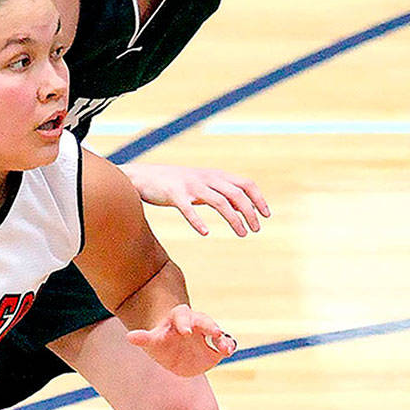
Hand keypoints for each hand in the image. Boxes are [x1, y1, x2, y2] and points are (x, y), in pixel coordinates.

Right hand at [122, 162, 269, 236]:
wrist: (142, 177)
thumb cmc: (174, 183)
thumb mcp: (201, 185)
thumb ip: (220, 192)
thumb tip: (241, 207)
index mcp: (215, 175)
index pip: (245, 184)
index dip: (258, 199)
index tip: (266, 216)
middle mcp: (206, 178)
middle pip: (236, 194)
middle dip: (250, 212)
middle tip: (255, 230)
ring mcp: (190, 186)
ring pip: (219, 202)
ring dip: (234, 219)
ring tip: (242, 233)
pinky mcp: (173, 194)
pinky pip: (188, 209)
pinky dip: (198, 221)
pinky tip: (205, 233)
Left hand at [127, 304, 236, 376]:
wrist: (173, 354)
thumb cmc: (161, 342)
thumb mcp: (151, 341)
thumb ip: (143, 338)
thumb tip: (130, 337)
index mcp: (179, 318)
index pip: (182, 316)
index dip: (184, 322)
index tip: (185, 331)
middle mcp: (196, 324)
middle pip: (204, 320)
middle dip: (209, 325)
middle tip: (215, 332)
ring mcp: (207, 336)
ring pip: (217, 334)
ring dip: (223, 340)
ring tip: (226, 348)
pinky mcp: (215, 349)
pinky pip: (225, 345)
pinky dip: (228, 347)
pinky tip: (229, 352)